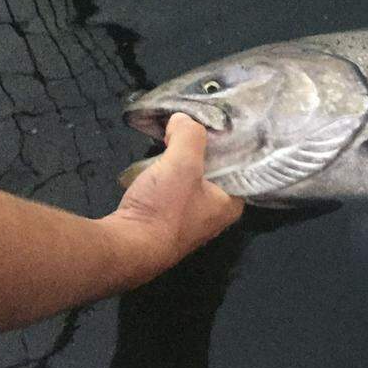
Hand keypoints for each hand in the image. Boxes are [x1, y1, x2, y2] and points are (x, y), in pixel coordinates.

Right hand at [100, 113, 243, 283]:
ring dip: (178, 161)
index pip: (239, 164)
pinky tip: (155, 163)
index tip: (213, 121)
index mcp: (232, 203)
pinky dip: (164, 176)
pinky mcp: (165, 223)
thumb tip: (183, 119)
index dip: (226, 141)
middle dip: (199, 149)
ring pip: (190, 180)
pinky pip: (170, 191)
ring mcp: (190, 220)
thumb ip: (189, 135)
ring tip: (169, 137)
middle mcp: (215, 214)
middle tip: (187, 125)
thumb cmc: (165, 207)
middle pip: (213, 170)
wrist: (127, 248)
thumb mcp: (183, 163)